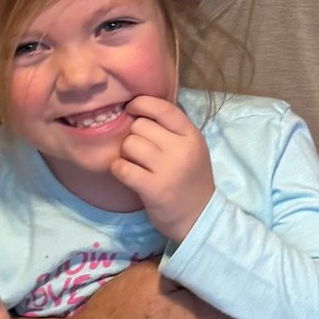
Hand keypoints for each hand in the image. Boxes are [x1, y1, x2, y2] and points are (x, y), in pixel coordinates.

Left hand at [112, 96, 214, 241]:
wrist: (198, 215)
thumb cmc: (190, 178)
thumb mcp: (191, 148)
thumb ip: (172, 130)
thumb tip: (139, 111)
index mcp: (192, 136)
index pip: (164, 108)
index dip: (142, 104)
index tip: (132, 109)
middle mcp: (182, 149)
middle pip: (140, 126)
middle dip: (134, 135)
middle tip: (140, 149)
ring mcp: (168, 169)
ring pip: (129, 144)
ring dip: (126, 153)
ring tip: (135, 163)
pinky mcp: (153, 188)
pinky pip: (121, 167)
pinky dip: (119, 169)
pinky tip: (128, 174)